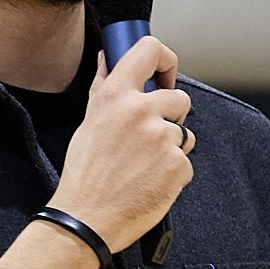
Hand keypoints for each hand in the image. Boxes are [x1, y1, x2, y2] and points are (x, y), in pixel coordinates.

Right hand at [52, 34, 193, 253]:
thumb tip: (107, 59)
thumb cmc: (84, 175)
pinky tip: (150, 181)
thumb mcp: (88, 124)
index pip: (150, 50)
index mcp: (115, 96)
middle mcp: (141, 111)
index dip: (165, 61)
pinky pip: (185, 161)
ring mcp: (163, 139)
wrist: (87, 219)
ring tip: (143, 166)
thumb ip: (103, 88)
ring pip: (184, 133)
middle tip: (147, 140)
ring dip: (170, 147)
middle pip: (179, 98)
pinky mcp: (178, 165)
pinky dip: (173, 173)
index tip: (164, 77)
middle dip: (170, 117)